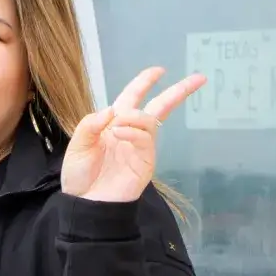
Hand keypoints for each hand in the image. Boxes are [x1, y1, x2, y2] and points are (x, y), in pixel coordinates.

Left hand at [60, 67, 205, 202]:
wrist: (85, 204)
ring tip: (117, 126)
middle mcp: (131, 132)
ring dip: (134, 116)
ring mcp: (140, 147)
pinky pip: (145, 138)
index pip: (133, 97)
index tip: (159, 71)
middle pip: (159, 106)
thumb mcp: (78, 145)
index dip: (145, 82)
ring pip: (149, 119)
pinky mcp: (145, 161)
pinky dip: (133, 130)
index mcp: (114, 124)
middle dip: (178, 91)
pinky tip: (118, 133)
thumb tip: (112, 109)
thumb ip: (90, 124)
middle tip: (198, 78)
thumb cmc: (79, 176)